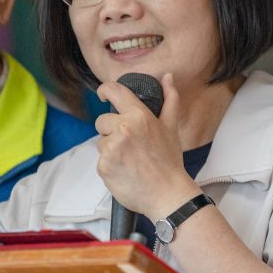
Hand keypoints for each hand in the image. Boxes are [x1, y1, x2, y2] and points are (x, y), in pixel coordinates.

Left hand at [94, 73, 200, 218]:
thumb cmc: (170, 162)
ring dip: (110, 149)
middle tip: (129, 145)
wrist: (167, 195)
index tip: (103, 94)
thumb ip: (169, 100)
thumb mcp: (171, 128)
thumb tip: (168, 77)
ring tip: (129, 161)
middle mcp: (123, 128)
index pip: (114, 91)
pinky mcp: (103, 166)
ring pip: (100, 142)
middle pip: (102, 121)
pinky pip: (100, 160)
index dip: (105, 90)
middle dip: (111, 131)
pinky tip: (124, 171)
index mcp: (139, 116)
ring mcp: (112, 148)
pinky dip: (110, 166)